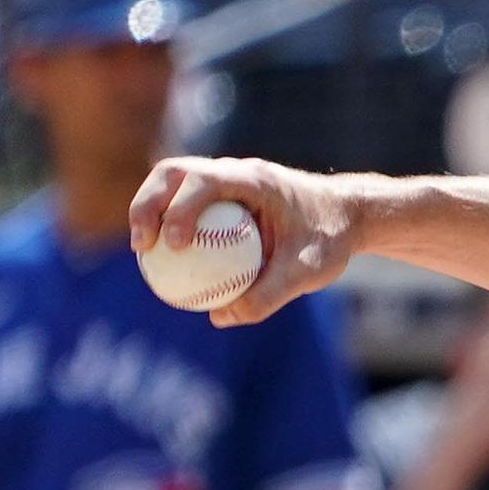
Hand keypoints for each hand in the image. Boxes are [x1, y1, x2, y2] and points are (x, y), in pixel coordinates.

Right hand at [132, 157, 366, 328]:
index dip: (180, 209)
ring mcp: (224, 179)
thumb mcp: (309, 272)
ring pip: (172, 183)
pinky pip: (185, 204)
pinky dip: (168, 223)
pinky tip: (163, 260)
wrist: (346, 214)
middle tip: (142, 246)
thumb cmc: (330, 240)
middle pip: (173, 173)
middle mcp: (234, 171)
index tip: (174, 245)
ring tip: (143, 251)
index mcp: (255, 180)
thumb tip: (220, 317)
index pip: (204, 182)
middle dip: (147, 204)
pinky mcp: (220, 194)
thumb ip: (269, 295)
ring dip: (149, 209)